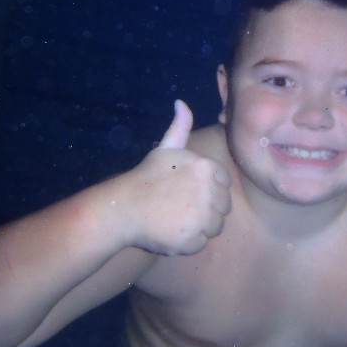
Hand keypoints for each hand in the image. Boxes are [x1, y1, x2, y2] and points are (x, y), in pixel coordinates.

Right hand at [123, 100, 231, 255]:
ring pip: (215, 227)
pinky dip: (187, 242)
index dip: (207, 190)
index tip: (186, 191)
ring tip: (175, 218)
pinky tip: (170, 231)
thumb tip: (181, 102)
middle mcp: (209, 192)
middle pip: (223, 208)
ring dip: (198, 226)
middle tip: (179, 207)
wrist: (123, 208)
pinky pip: (201, 243)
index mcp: (207, 169)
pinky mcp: (192, 239)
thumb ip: (180, 126)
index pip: (224, 185)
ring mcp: (201, 218)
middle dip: (205, 209)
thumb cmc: (146, 177)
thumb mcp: (166, 148)